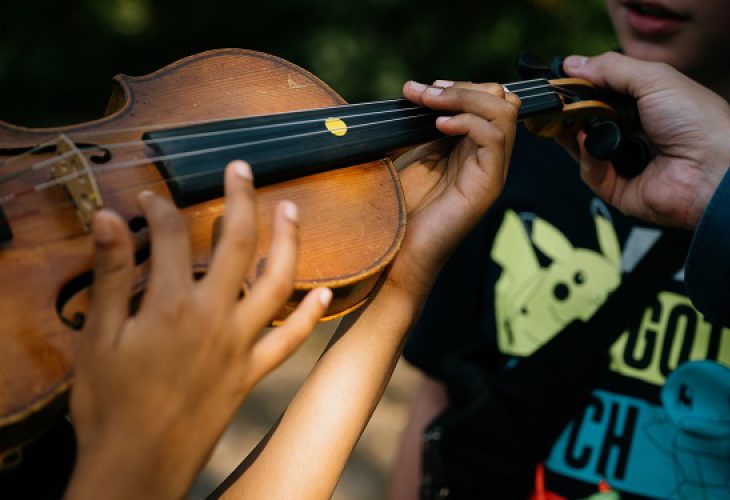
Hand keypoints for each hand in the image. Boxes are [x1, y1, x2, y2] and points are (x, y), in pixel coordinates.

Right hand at [65, 161, 331, 499]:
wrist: (138, 467)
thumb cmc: (110, 405)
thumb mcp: (98, 337)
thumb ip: (110, 275)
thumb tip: (110, 219)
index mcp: (172, 304)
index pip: (171, 236)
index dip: (159, 209)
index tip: (149, 198)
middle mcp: (215, 316)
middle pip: (236, 244)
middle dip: (240, 199)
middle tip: (243, 168)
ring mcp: (240, 344)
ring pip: (276, 282)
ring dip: (287, 242)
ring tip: (292, 210)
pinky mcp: (253, 373)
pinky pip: (290, 340)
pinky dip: (309, 315)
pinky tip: (326, 293)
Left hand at [392, 80, 518, 298]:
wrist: (396, 250)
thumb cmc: (400, 207)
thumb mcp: (412, 154)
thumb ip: (424, 124)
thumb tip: (420, 89)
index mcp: (472, 148)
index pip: (489, 99)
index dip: (458, 87)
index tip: (421, 89)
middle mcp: (488, 157)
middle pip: (502, 99)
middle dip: (461, 88)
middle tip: (423, 93)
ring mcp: (492, 171)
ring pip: (503, 112)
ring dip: (463, 98)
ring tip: (429, 104)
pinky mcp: (488, 185)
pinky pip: (494, 138)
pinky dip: (467, 122)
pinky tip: (439, 125)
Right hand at [559, 51, 729, 228]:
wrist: (711, 170)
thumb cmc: (696, 122)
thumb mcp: (654, 79)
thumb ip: (612, 69)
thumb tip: (573, 64)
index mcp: (647, 107)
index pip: (605, 96)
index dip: (584, 88)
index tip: (563, 81)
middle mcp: (635, 135)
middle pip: (590, 123)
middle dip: (572, 112)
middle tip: (556, 103)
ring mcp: (626, 164)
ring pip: (584, 149)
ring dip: (573, 134)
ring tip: (566, 121)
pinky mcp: (619, 190)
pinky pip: (592, 173)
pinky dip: (588, 158)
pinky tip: (591, 143)